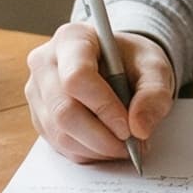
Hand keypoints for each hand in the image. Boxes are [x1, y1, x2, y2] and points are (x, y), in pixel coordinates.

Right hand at [24, 23, 174, 161]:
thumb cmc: (132, 61)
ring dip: (97, 148)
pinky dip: (88, 152)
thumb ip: (154, 93)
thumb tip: (139, 127)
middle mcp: (45, 63)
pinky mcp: (39, 117)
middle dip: (102, 136)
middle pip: (64, 110)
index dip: (103, 107)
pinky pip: (59, 145)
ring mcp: (38, 92)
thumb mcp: (154, 68)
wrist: (118, 66)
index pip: (77, 77)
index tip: (128, 127)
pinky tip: (107, 145)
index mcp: (71, 39)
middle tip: (131, 145)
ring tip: (124, 146)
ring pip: (60, 133)